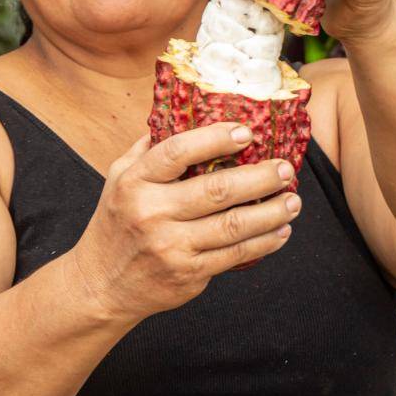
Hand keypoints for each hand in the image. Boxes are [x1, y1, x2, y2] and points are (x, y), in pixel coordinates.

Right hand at [71, 123, 301, 322]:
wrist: (102, 284)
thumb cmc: (116, 222)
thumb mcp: (119, 177)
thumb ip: (149, 147)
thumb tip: (183, 111)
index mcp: (135, 182)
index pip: (177, 152)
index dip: (215, 138)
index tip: (246, 132)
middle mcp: (151, 213)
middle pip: (217, 190)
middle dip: (260, 177)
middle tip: (285, 168)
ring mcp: (171, 246)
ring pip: (233, 226)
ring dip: (271, 212)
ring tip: (293, 201)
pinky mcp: (188, 274)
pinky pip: (235, 256)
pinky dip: (264, 242)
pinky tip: (280, 231)